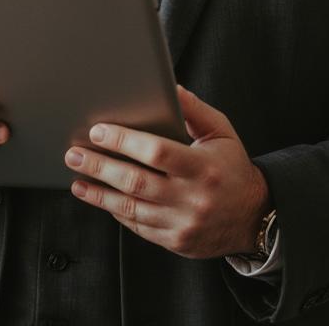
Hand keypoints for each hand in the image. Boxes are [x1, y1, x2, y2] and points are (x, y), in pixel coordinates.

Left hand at [64, 84, 269, 257]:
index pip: (157, 152)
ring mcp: (183, 224)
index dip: (124, 140)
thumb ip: (193, 109)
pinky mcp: (176, 241)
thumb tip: (169, 86)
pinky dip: (116, 211)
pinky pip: (138, 227)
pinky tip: (100, 197)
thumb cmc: (232, 167)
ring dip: (99, 193)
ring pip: (131, 209)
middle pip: (136, 182)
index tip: (98, 131)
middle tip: (74, 154)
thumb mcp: (221, 132)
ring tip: (77, 178)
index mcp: (203, 168)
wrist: (254, 216)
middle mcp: (192, 198)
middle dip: (100, 166)